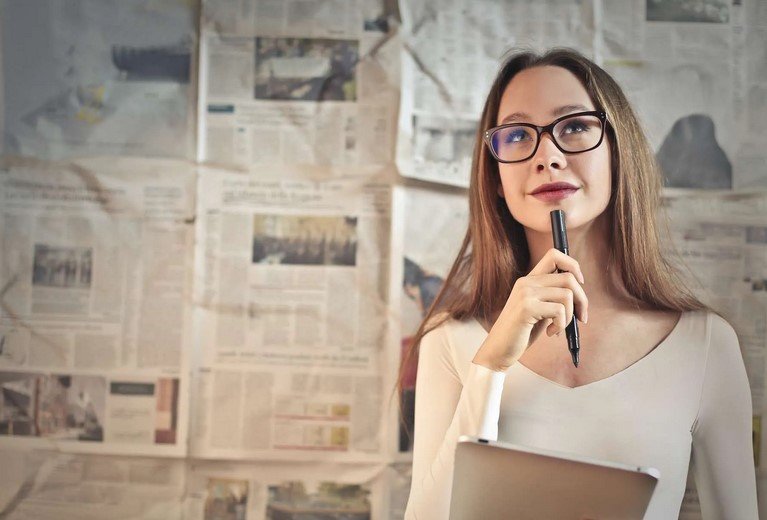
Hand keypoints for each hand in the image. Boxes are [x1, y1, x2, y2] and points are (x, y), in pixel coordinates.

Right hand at [472, 248, 587, 370]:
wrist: (498, 350)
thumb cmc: (521, 332)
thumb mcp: (539, 309)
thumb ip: (552, 297)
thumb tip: (579, 292)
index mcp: (529, 280)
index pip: (554, 255)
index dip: (573, 265)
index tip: (580, 284)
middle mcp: (526, 282)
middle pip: (569, 278)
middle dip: (582, 300)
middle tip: (581, 317)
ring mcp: (525, 293)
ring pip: (567, 294)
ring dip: (570, 316)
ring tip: (559, 327)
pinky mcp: (526, 307)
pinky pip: (559, 310)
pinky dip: (561, 325)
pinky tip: (551, 333)